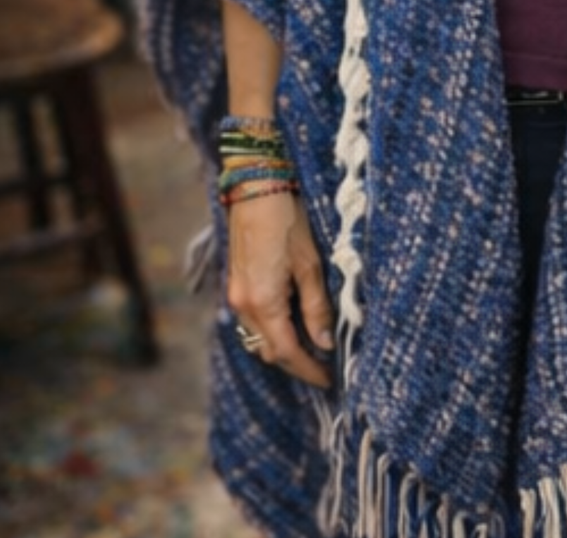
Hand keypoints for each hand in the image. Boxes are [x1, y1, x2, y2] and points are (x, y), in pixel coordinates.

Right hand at [227, 190, 335, 386]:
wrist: (257, 186)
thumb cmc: (288, 219)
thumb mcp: (310, 264)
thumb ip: (316, 307)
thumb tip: (325, 342)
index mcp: (262, 302)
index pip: (287, 352)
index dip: (309, 369)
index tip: (330, 379)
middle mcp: (242, 305)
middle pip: (269, 351)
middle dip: (297, 363)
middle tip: (325, 367)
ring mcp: (236, 294)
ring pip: (258, 338)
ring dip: (283, 347)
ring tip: (312, 348)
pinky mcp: (236, 284)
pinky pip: (252, 321)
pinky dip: (272, 330)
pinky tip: (292, 324)